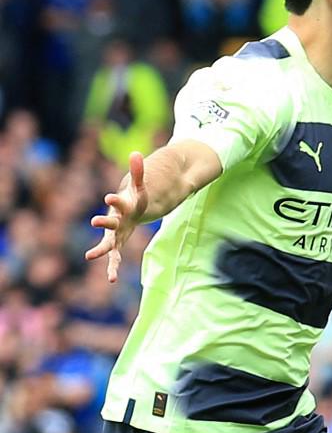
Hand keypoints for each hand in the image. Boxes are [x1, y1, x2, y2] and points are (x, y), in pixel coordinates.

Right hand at [85, 152, 147, 282]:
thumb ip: (138, 172)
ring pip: (108, 244)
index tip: (109, 197)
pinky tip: (111, 280)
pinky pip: (115, 258)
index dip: (115, 200)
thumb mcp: (140, 187)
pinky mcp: (118, 245)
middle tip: (94, 221)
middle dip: (104, 222)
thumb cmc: (135, 199)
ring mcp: (116, 234)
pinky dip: (113, 267)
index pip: (118, 202)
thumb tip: (136, 153)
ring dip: (101, 250)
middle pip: (110, 222)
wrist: (129, 211)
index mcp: (121, 206)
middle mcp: (115, 221)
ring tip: (89, 256)